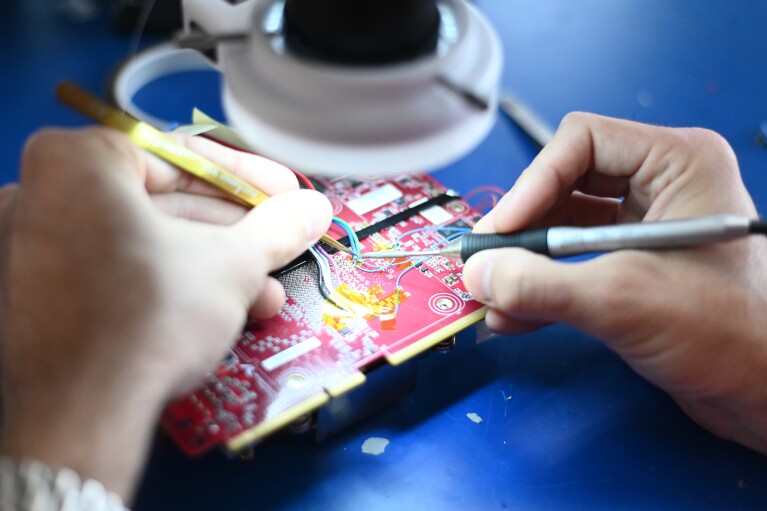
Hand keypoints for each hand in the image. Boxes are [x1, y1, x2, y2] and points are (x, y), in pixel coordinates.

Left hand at [0, 127, 331, 498]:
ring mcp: (28, 247)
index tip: (283, 194)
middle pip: (163, 201)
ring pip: (141, 241)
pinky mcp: (32, 294)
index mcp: (76, 161)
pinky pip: (113, 270)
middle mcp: (38, 194)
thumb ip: (276, 226)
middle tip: (276, 242)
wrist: (83, 415)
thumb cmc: (145, 321)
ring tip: (260, 292)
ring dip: (209, 265)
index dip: (249, 179)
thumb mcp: (232, 263)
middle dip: (232, 232)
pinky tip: (216, 311)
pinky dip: (164, 283)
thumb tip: (308, 210)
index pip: (183, 155)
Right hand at [462, 112, 766, 452]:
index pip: (580, 143)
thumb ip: (541, 285)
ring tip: (492, 293)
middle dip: (522, 227)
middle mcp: (661, 186)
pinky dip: (542, 285)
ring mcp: (645, 228)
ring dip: (525, 261)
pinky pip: (573, 263)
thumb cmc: (734, 334)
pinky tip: (513, 313)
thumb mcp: (624, 300)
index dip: (532, 184)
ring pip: (563, 227)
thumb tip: (478, 274)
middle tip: (486, 261)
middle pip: (564, 184)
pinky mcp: (634, 267)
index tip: (499, 231)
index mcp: (677, 162)